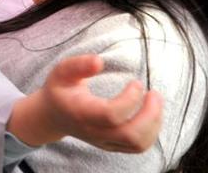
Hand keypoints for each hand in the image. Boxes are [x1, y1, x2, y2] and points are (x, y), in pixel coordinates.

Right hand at [9, 55, 162, 152]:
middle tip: (154, 93)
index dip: (130, 99)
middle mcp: (94, 132)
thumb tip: (99, 61)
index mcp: (82, 113)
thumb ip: (79, 64)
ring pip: (138, 144)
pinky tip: (149, 112)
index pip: (112, 115)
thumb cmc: (60, 90)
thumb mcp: (62, 71)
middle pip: (131, 135)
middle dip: (150, 115)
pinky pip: (138, 146)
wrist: (53, 116)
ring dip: (154, 123)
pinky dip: (151, 130)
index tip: (136, 82)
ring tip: (154, 101)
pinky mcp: (112, 145)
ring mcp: (104, 142)